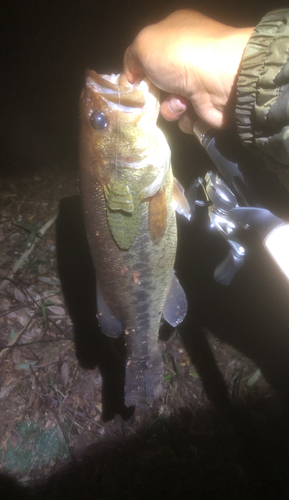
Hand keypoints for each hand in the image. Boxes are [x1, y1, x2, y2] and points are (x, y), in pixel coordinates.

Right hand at [123, 10, 252, 129]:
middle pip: (159, 81)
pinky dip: (185, 117)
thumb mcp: (144, 44)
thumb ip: (131, 58)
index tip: (133, 82)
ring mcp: (200, 80)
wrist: (219, 79)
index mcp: (175, 31)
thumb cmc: (180, 55)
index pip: (150, 52)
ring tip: (179, 102)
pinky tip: (190, 109)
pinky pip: (187, 117)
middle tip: (153, 96)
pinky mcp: (208, 103)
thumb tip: (131, 76)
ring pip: (171, 102)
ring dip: (170, 107)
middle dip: (154, 92)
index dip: (139, 68)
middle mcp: (189, 54)